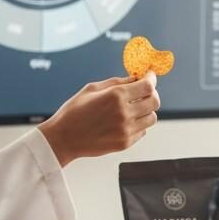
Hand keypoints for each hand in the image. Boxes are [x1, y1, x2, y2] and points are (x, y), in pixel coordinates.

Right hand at [40, 71, 158, 165]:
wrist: (63, 138)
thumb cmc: (74, 111)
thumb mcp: (92, 89)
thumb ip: (117, 82)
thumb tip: (136, 78)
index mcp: (115, 96)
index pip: (147, 85)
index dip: (151, 78)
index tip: (150, 76)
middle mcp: (124, 113)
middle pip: (154, 101)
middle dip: (152, 94)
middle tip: (143, 92)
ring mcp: (126, 130)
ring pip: (152, 118)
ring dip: (146, 110)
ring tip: (133, 108)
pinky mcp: (125, 143)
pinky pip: (143, 131)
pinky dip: (139, 124)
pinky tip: (124, 121)